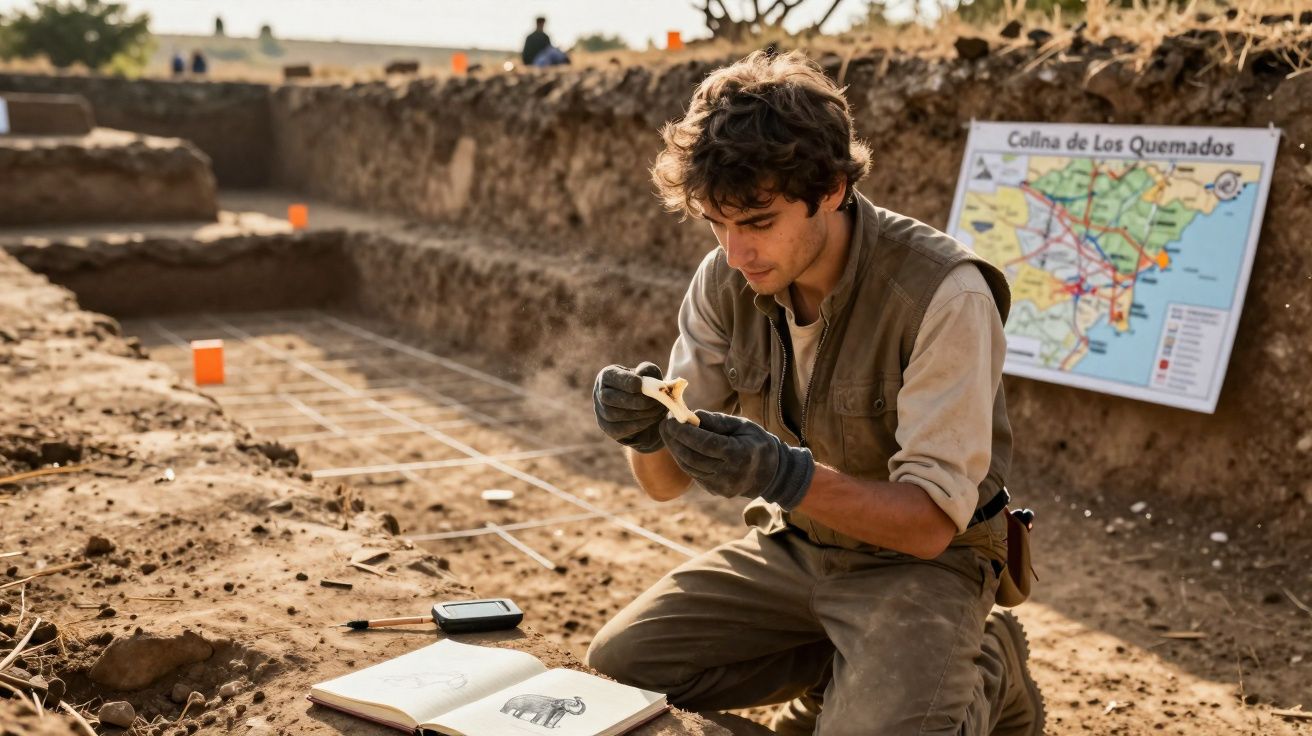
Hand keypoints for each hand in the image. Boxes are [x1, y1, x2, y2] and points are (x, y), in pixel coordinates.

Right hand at [593, 362, 666, 452]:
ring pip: (614, 415)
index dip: (625, 381)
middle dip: (634, 400)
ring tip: (657, 410)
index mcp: (607, 375)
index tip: (642, 384)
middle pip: (608, 398)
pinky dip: (637, 425)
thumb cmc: (648, 387)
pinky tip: (652, 419)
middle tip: (655, 401)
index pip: (610, 376)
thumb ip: (647, 370)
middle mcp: (599, 393)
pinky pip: (618, 429)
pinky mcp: (608, 428)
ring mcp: (601, 412)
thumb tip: (640, 373)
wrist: (650, 410)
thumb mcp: (651, 374)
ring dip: (639, 413)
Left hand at [659, 411, 814, 509]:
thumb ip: (717, 421)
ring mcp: (721, 486)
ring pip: (689, 467)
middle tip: (664, 424)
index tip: (670, 419)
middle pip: (692, 457)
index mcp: (738, 454)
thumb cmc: (756, 442)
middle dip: (673, 440)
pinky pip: (694, 474)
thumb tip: (692, 415)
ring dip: (675, 449)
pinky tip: (680, 446)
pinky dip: (684, 459)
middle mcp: (729, 473)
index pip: (703, 443)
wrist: (770, 473)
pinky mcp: (715, 491)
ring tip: (669, 433)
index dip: (683, 432)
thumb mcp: (742, 425)